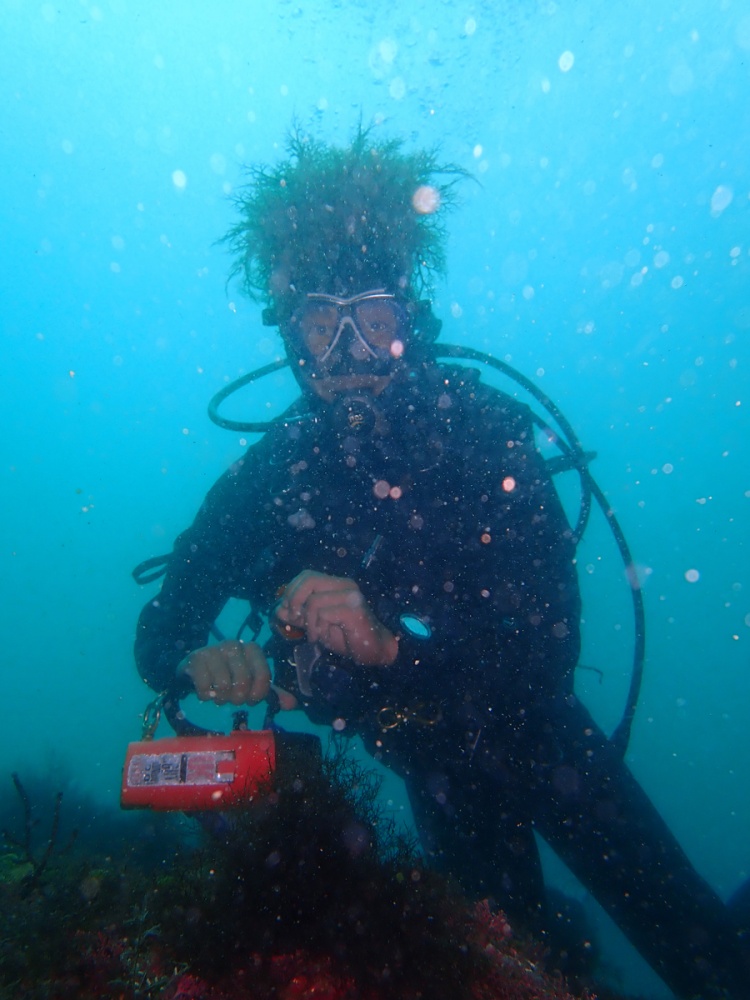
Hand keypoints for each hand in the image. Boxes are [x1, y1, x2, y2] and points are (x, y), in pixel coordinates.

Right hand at [178, 640, 296, 708]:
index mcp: (252, 649)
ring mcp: (214, 650)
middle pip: (243, 682)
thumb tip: (291, 705)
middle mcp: (234, 645)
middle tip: (232, 698)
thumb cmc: (229, 675)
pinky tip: (206, 691)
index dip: (258, 694)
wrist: (196, 668)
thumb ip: (272, 693)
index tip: (250, 699)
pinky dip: (205, 696)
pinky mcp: (196, 659)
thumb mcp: (251, 682)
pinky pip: (205, 687)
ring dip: (221, 698)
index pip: (263, 676)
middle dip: (238, 698)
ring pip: (223, 685)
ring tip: (218, 695)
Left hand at [275, 571, 397, 666]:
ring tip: (314, 634)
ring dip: (308, 622)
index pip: (307, 575)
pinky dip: (318, 628)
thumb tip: (278, 609)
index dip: (292, 591)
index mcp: (336, 584)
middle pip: (308, 580)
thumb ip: (298, 616)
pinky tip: (323, 637)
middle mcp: (344, 585)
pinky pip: (324, 614)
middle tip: (295, 619)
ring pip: (314, 601)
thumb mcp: (315, 624)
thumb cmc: (345, 636)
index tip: (288, 611)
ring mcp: (351, 596)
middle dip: (294, 600)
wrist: (372, 651)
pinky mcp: (354, 610)